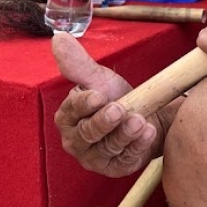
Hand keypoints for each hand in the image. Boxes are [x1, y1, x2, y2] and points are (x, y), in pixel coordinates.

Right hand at [52, 32, 161, 176]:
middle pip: (87, 134)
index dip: (83, 104)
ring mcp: (95, 158)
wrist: (146, 115)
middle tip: (120, 109)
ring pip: (108, 147)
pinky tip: (148, 132)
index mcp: (68, 117)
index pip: (71, 111)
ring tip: (140, 120)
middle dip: (104, 121)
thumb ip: (78, 63)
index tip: (97, 95)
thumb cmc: (116, 96)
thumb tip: (57, 38)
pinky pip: (126, 159)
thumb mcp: (99, 79)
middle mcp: (77, 140)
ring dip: (125, 134)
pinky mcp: (116, 168)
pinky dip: (139, 145)